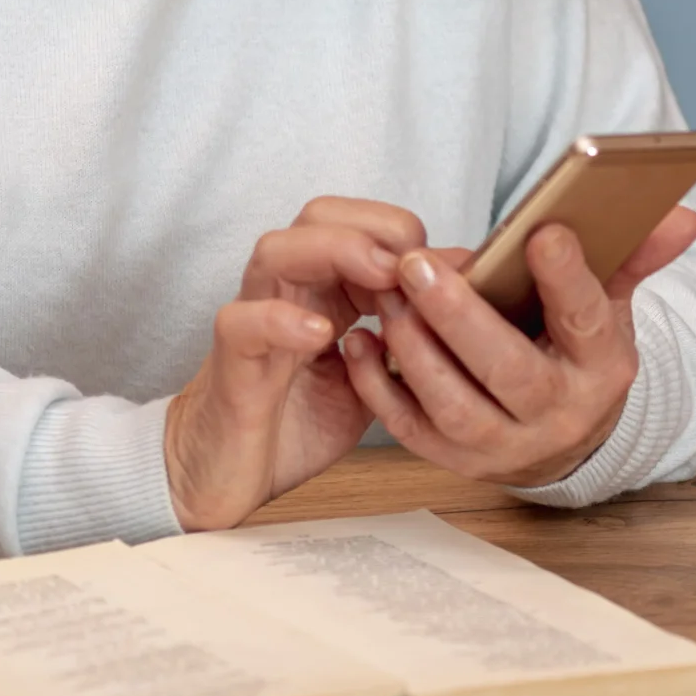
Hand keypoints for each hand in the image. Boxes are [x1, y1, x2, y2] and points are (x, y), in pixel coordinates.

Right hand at [163, 198, 425, 531]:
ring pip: (276, 251)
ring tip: (378, 282)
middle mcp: (288, 293)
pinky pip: (243, 322)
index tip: (443, 267)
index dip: (402, 233)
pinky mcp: (232, 362)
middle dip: (373, 228)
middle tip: (412, 266)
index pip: (358, 223)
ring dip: (333, 254)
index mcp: (324, 290)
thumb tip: (465, 295)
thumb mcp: (374, 378)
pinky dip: (282, 319)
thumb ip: (409, 337)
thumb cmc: (298, 421)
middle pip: (318, 218)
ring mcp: (256, 320)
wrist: (230, 477)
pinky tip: (321, 334)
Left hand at [341, 205, 695, 487]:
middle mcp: (559, 413)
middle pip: (510, 371)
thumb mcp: (612, 305)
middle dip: (461, 318)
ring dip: (415, 351)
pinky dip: (381, 388)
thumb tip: (684, 216)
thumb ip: (635, 255)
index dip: (568, 279)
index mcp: (603, 367)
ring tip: (386, 297)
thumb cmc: (576, 351)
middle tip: (417, 264)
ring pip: (457, 406)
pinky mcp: (457, 461)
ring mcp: (506, 445)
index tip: (543, 232)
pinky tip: (361, 341)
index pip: (588, 321)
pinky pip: (413, 430)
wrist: (562, 437)